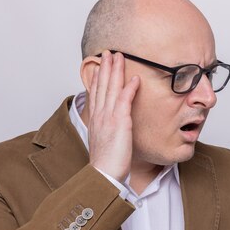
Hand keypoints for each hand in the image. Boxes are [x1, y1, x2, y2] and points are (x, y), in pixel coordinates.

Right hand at [87, 50, 140, 181]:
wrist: (103, 175)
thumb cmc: (106, 165)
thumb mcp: (104, 145)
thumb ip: (107, 134)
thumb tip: (111, 133)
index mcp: (95, 121)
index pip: (96, 95)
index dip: (98, 79)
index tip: (100, 67)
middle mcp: (100, 116)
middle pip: (102, 86)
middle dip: (105, 68)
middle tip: (108, 53)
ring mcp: (108, 118)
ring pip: (111, 88)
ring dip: (116, 71)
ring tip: (119, 56)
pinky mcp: (119, 122)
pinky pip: (125, 100)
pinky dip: (129, 88)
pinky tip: (134, 78)